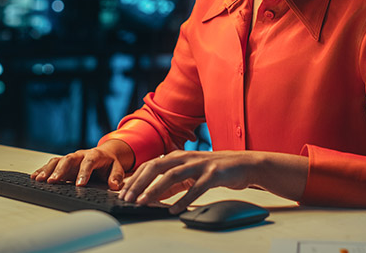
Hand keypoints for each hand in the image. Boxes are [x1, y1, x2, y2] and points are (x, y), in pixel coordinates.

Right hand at [30, 140, 133, 190]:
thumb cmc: (109, 163)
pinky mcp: (63, 163)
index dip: (84, 173)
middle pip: (68, 160)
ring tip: (39, 180)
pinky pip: (51, 164)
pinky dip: (42, 170)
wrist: (104, 154)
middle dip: (59, 171)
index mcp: (94, 155)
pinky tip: (34, 177)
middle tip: (52, 182)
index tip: (79, 184)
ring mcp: (70, 158)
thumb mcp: (117, 168)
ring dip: (47, 170)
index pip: (88, 163)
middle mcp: (80, 155)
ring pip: (57, 161)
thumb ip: (116, 176)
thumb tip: (114, 185)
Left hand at [117, 150, 259, 213]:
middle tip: (128, 198)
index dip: (135, 178)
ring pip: (172, 176)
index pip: (150, 165)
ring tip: (144, 202)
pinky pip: (196, 188)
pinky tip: (175, 209)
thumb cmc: (213, 169)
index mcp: (177, 156)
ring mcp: (199, 164)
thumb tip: (151, 195)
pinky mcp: (213, 174)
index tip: (123, 192)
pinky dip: (184, 199)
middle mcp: (185, 158)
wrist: (242, 164)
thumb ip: (171, 184)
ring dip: (156, 189)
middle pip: (156, 167)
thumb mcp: (188, 174)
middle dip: (139, 183)